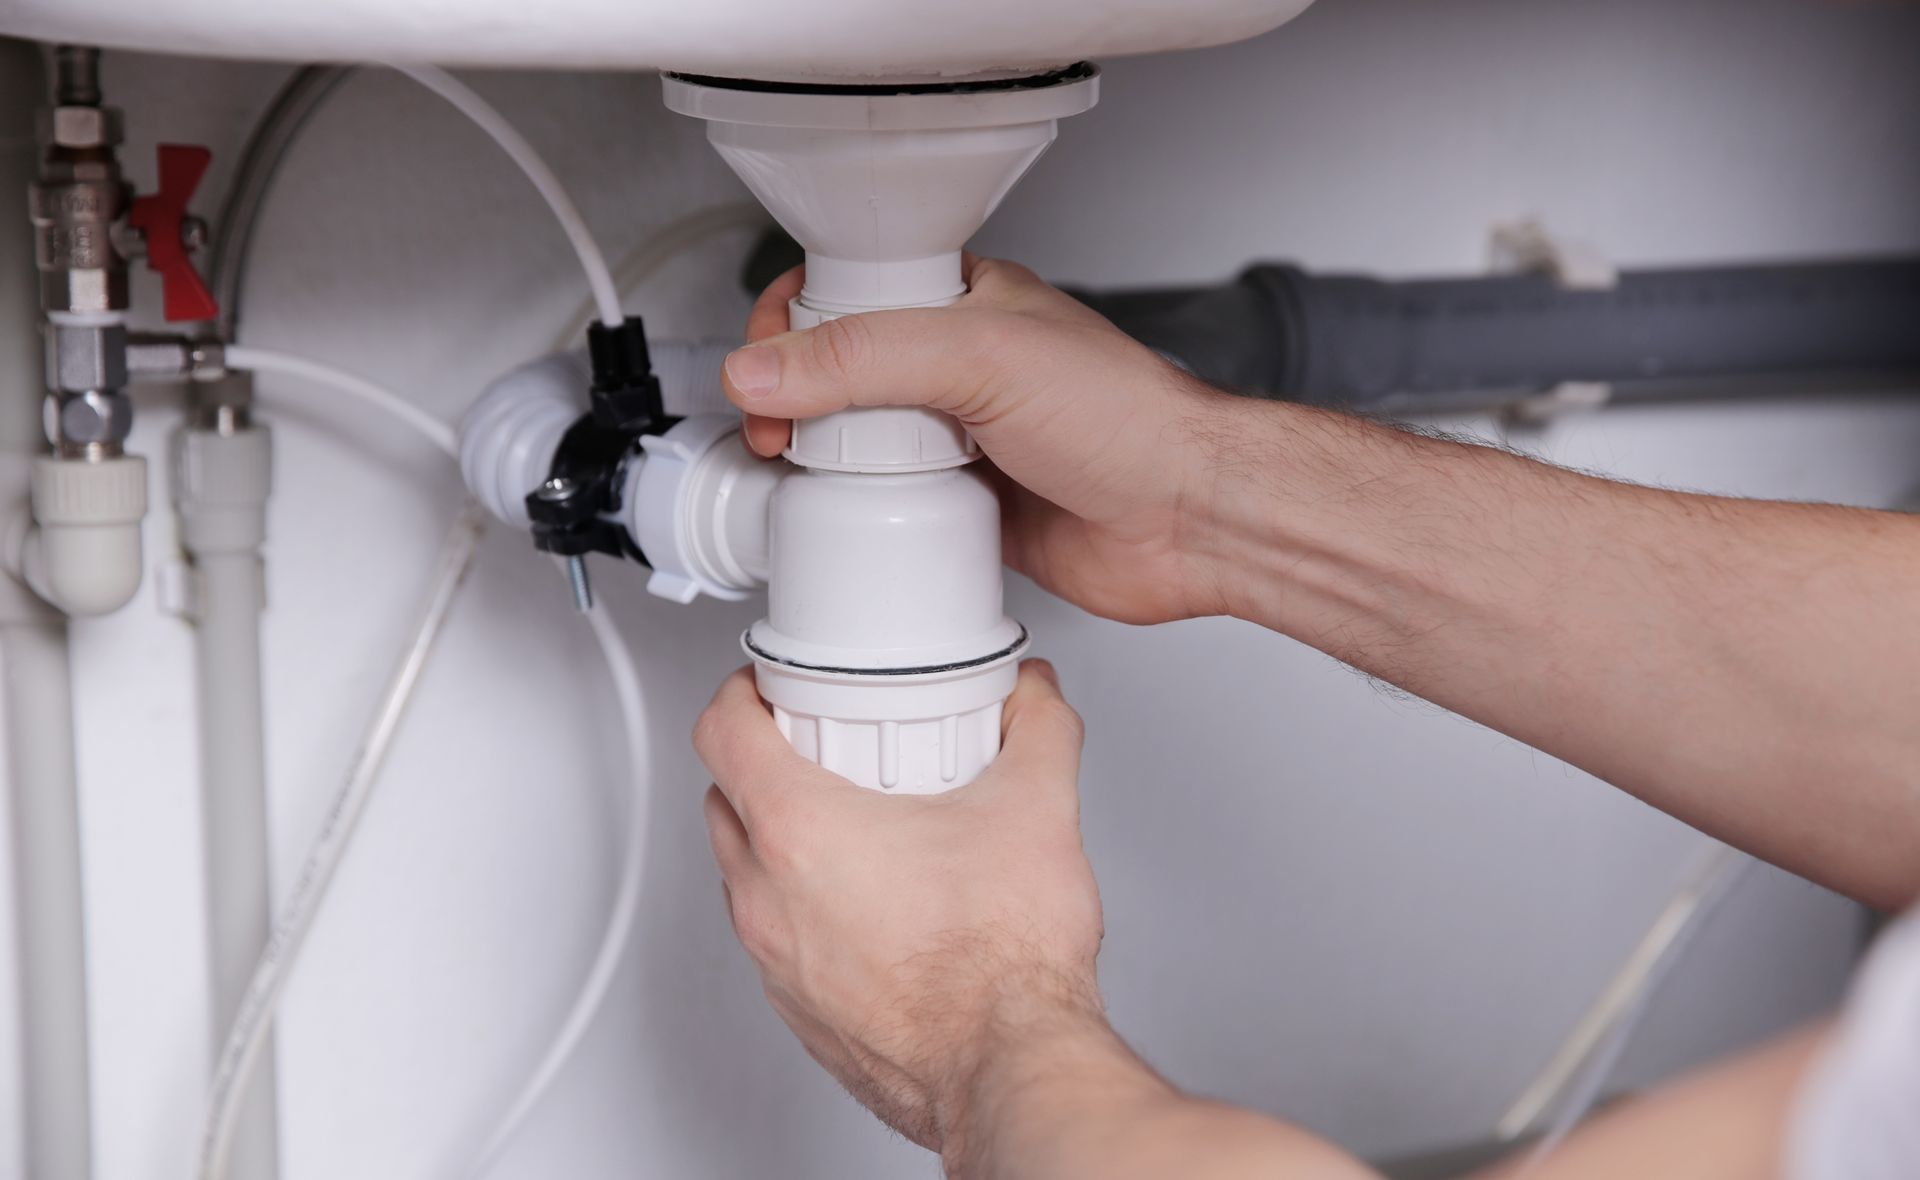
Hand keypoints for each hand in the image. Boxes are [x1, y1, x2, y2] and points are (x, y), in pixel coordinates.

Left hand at [694, 660, 1105, 1151]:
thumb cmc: (999, 966)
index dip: (743, 691)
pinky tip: (869, 902)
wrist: (1005, 1066)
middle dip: (765, 762)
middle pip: (724, 798)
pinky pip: (774, 937)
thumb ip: (1038, 727)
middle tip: (823, 747)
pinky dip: (801, 908)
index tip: (772, 686)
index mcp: (801, 832)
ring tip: (852, 824)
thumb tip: (1034, 699)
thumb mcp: (1035, 807)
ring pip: (744, 873)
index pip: (723, 730)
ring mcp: (776, 960)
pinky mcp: (798, 1008)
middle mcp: (768, 898)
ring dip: (779, 840)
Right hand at [720, 257, 1238, 624]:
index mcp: (965, 302)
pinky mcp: (968, 509)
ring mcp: (961, 441)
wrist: (1190, 520)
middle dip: (791, 398)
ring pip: (858, 446)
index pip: (847, 290)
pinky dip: (861, 519)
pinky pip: (889, 512)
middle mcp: (958, 369)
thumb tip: (763, 368)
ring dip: (821, 462)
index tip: (762, 363)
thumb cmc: (1127, 420)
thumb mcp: (981, 357)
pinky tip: (850, 525)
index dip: (791, 320)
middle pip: (840, 373)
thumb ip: (866, 355)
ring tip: (801, 475)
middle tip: (774, 431)